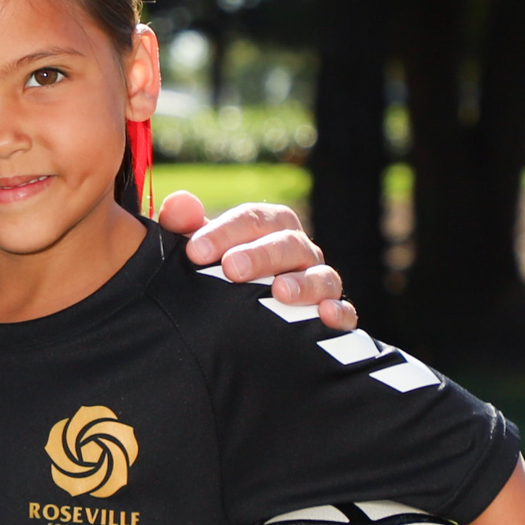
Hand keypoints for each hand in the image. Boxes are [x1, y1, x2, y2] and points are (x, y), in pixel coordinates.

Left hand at [156, 190, 356, 330]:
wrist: (242, 320)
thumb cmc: (219, 273)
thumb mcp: (199, 251)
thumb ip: (184, 227)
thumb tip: (178, 204)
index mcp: (269, 227)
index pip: (253, 218)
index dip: (224, 231)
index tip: (194, 252)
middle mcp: (298, 250)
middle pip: (288, 243)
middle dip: (260, 255)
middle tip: (231, 269)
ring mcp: (318, 281)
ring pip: (321, 276)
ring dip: (303, 283)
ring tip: (279, 291)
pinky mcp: (333, 315)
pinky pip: (345, 312)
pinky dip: (339, 312)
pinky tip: (324, 316)